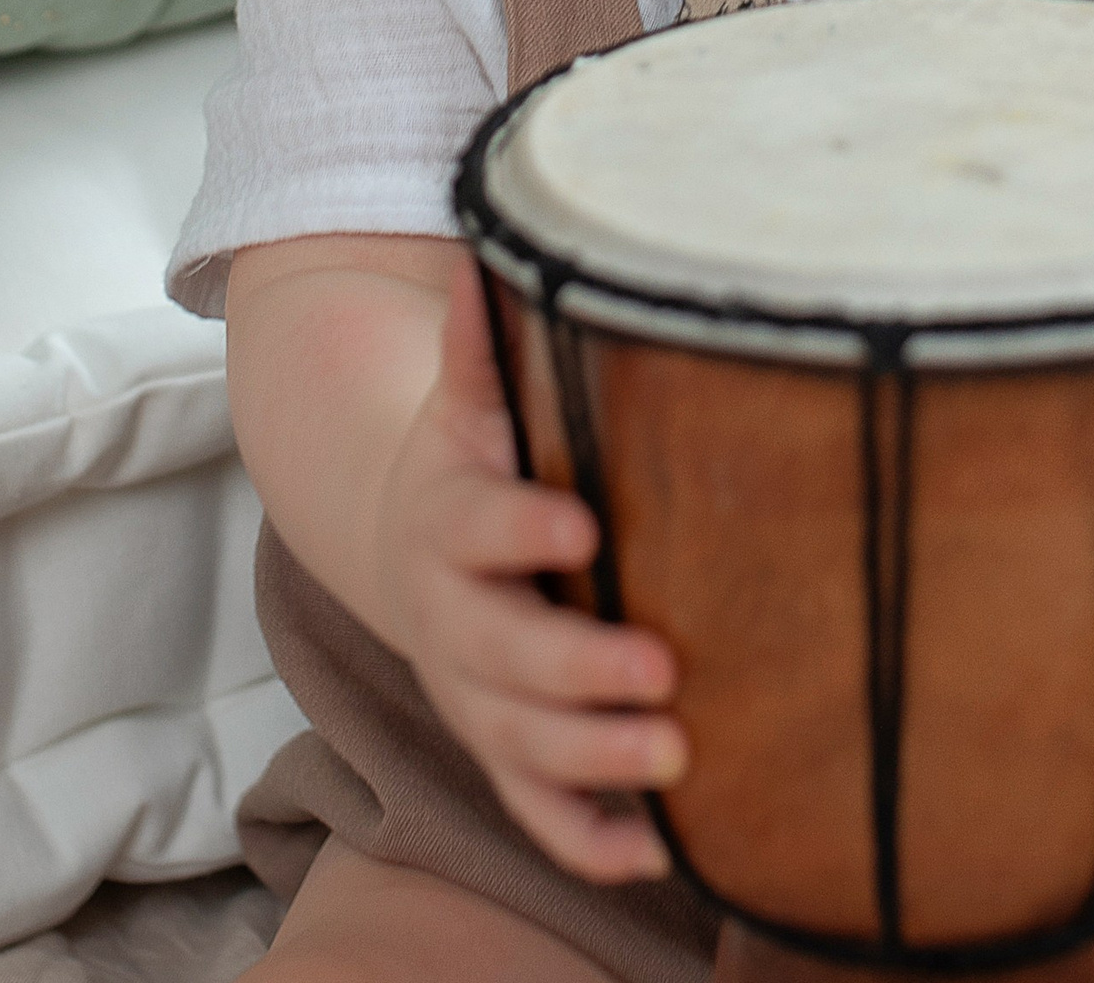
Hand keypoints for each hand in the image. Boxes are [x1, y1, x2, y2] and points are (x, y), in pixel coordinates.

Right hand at [373, 254, 685, 881]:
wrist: (415, 549)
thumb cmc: (476, 462)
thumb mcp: (471, 401)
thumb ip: (485, 342)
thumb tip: (494, 238)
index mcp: (446, 523)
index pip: (477, 528)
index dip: (521, 530)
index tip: (583, 524)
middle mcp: (455, 622)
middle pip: (502, 657)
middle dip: (577, 670)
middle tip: (659, 671)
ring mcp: (479, 698)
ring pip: (522, 746)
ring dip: (594, 762)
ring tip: (678, 760)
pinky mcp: (507, 752)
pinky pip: (539, 811)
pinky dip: (589, 840)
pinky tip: (656, 856)